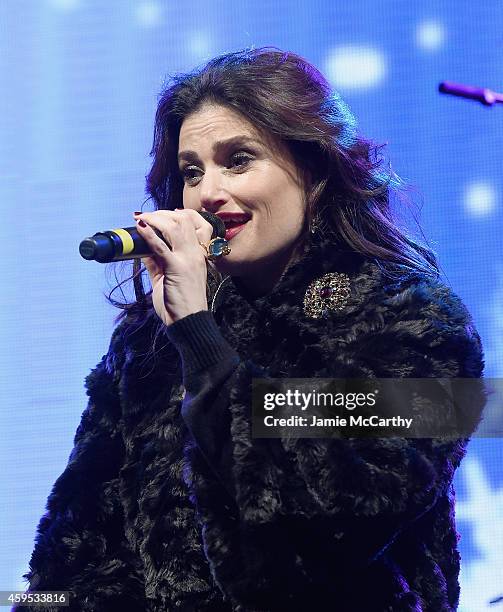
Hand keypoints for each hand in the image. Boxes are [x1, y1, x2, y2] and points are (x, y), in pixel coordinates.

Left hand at [133, 209, 212, 326]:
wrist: (188, 321)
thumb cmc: (180, 303)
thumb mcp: (168, 278)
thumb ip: (157, 262)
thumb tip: (143, 250)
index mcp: (198, 255)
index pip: (194, 224)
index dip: (178, 214)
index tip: (161, 214)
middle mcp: (196, 254)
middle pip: (183, 220)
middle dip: (162, 213)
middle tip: (146, 215)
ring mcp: (188, 260)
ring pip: (174, 227)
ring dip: (155, 219)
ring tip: (141, 218)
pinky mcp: (176, 268)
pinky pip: (160, 247)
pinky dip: (148, 235)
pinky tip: (139, 228)